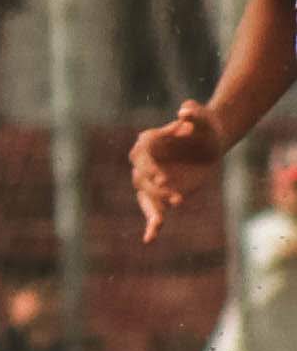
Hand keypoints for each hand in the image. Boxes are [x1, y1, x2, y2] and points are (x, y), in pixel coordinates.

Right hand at [132, 103, 224, 241]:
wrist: (210, 142)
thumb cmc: (204, 126)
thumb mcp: (203, 118)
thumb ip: (195, 113)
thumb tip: (185, 111)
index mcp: (148, 142)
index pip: (141, 154)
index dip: (149, 166)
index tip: (163, 176)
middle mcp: (145, 163)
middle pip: (141, 177)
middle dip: (154, 187)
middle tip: (172, 191)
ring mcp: (152, 180)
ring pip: (145, 196)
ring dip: (152, 208)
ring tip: (160, 221)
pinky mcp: (162, 194)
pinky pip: (153, 210)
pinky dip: (151, 224)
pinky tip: (150, 238)